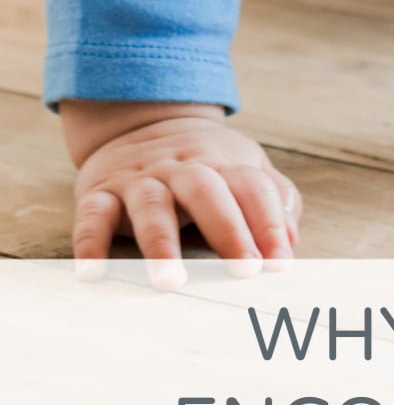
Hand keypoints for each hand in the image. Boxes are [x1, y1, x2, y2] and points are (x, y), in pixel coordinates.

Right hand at [64, 104, 300, 284]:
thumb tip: (292, 237)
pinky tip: (93, 273)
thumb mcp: (243, 166)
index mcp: (223, 162)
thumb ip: (274, 197)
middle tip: (245, 270)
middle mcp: (182, 168)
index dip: (270, 224)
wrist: (142, 121)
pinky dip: (90, 242)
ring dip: (161, 244)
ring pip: (152, 205)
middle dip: (228, 230)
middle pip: (207, 192)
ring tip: (170, 282)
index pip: (252, 188)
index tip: (282, 264)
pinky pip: (93, 214)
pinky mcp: (101, 191)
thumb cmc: (205, 163)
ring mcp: (141, 179)